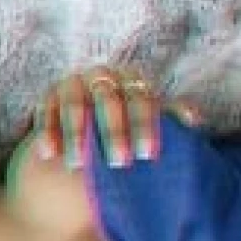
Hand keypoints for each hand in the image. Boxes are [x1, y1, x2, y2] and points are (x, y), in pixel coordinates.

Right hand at [34, 66, 203, 169]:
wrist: (86, 132)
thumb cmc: (125, 132)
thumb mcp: (145, 124)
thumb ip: (167, 117)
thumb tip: (194, 119)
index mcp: (132, 81)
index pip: (141, 100)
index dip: (145, 127)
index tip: (148, 155)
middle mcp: (103, 76)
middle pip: (109, 101)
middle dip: (114, 133)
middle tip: (119, 163)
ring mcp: (74, 82)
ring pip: (75, 105)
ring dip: (77, 135)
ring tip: (78, 165)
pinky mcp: (49, 95)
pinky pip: (46, 111)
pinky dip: (48, 132)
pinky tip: (49, 155)